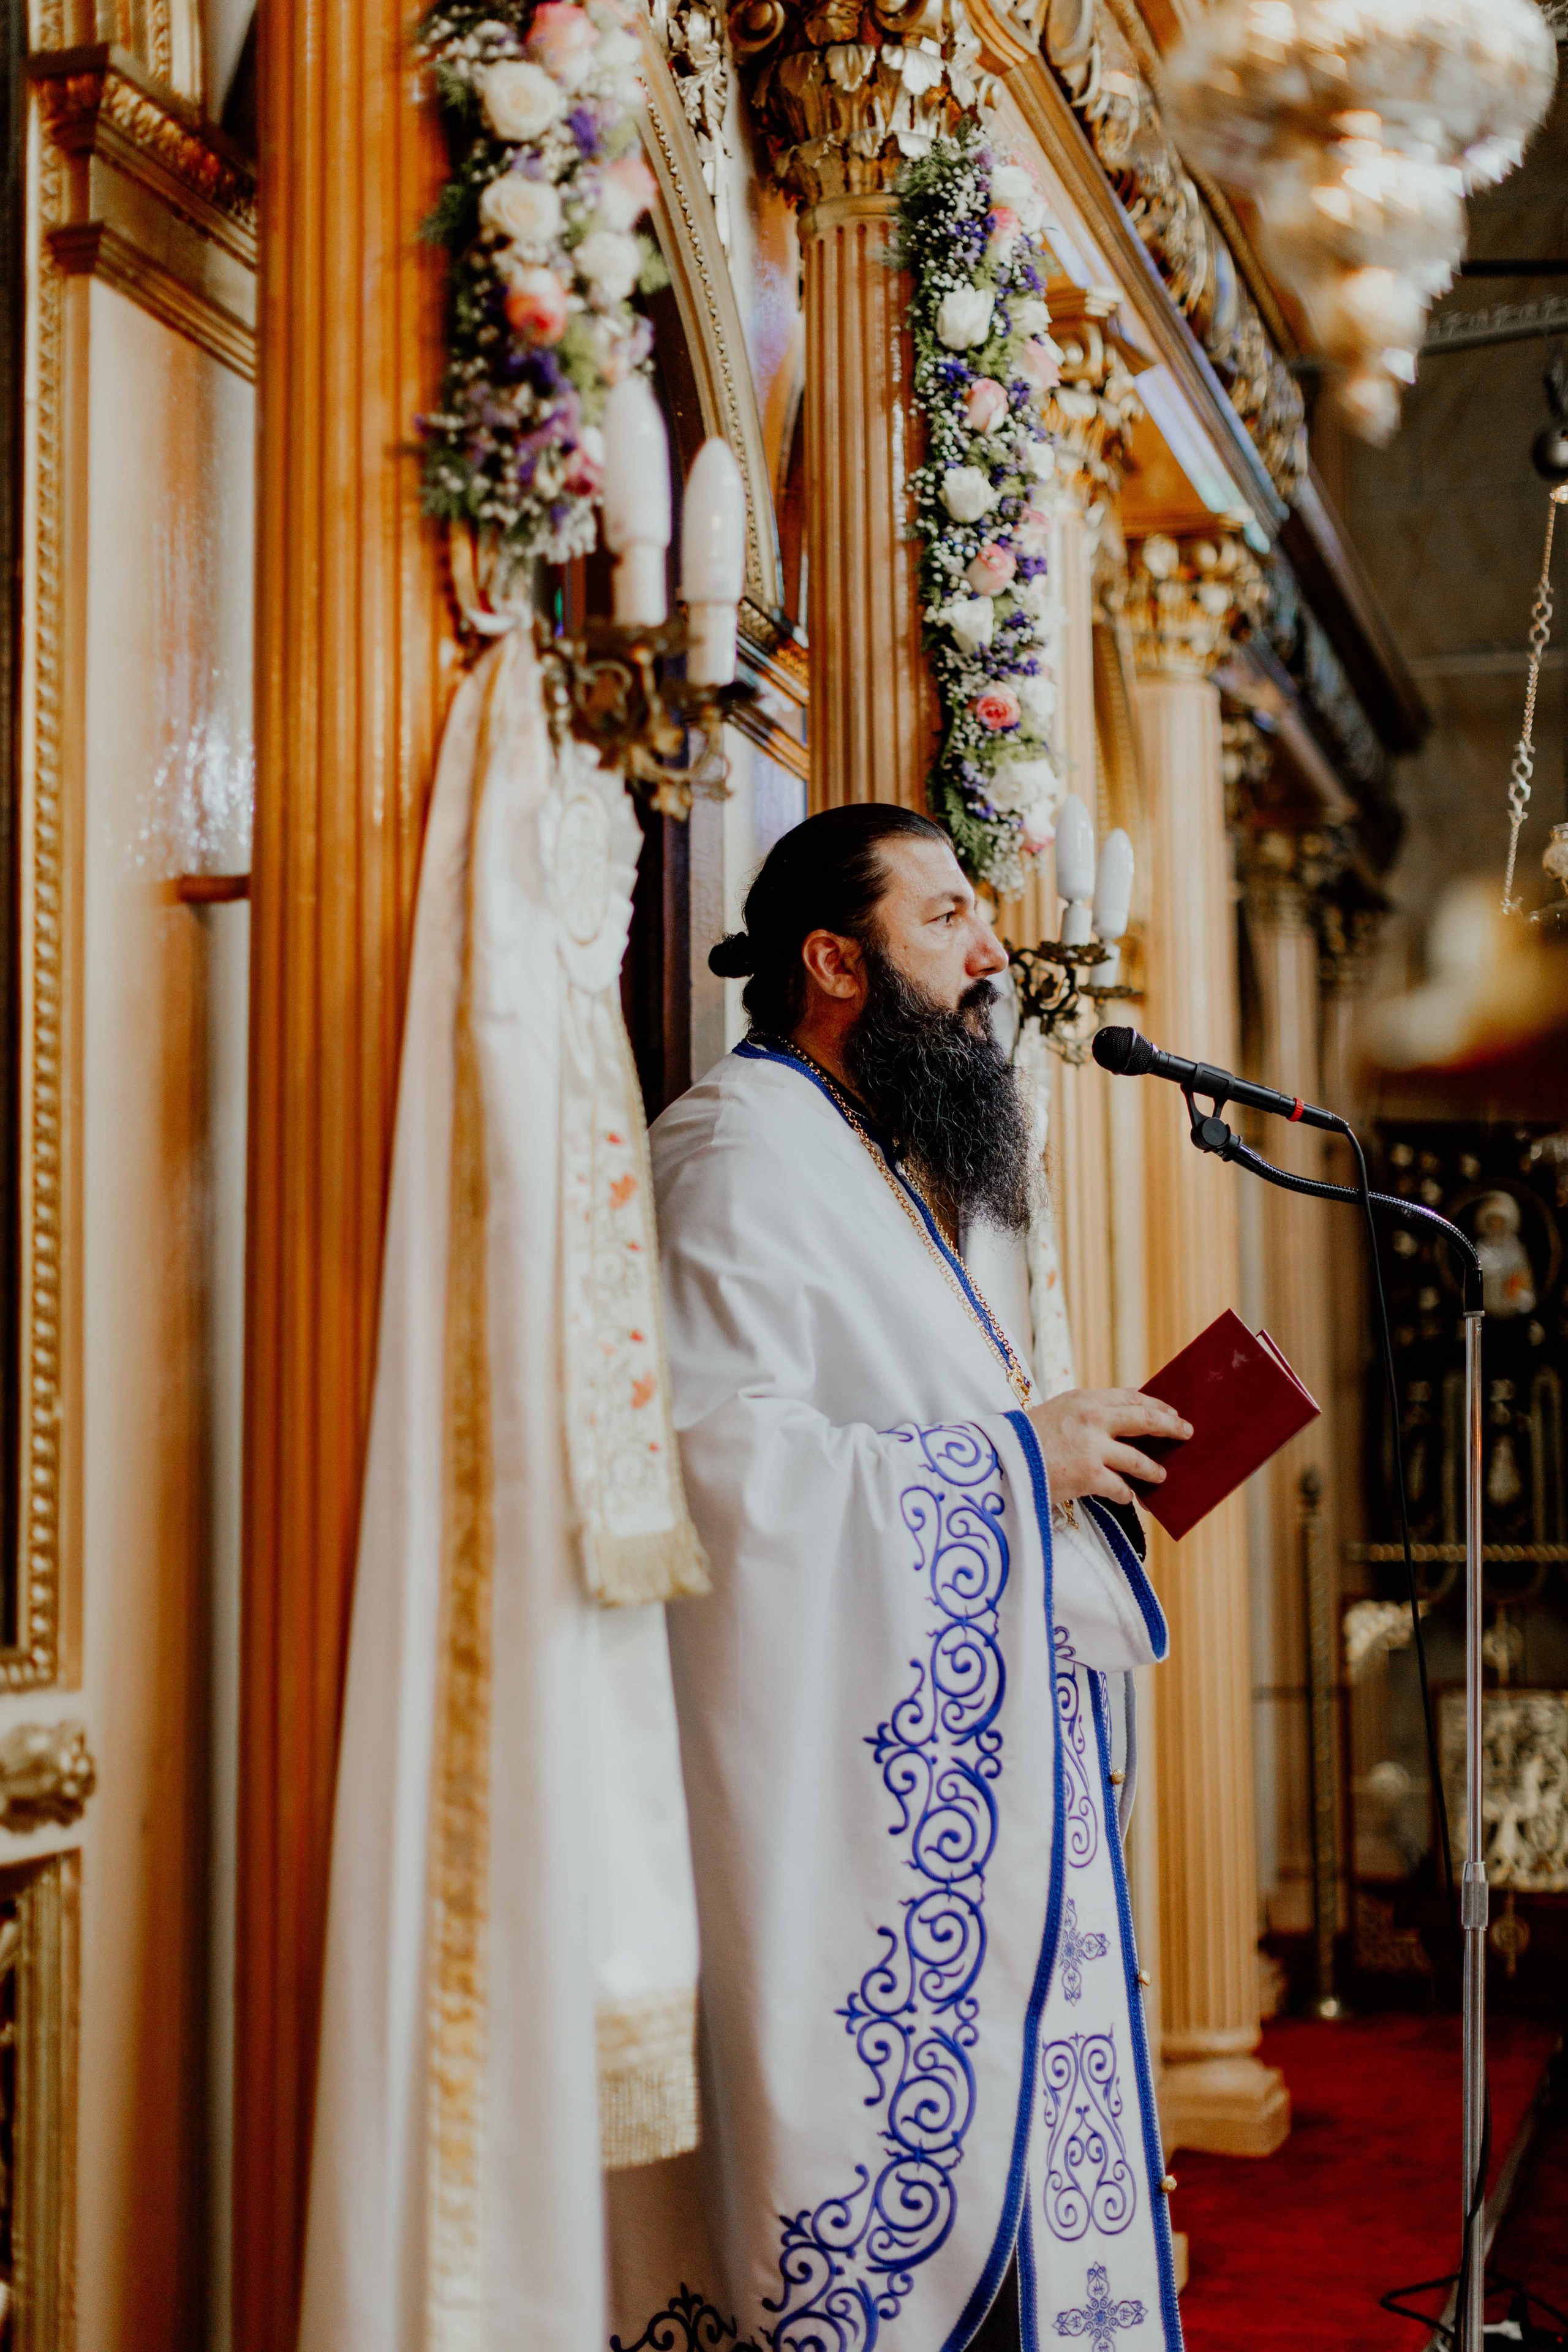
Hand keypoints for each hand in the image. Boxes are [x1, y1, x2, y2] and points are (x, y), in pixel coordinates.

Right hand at [1026, 1388, 1191, 1506]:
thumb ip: (1086, 1413)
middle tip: (1185, 1432)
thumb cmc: (1023, 1438)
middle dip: (1170, 1426)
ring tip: (1161, 1475)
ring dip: (1153, 1469)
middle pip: (1145, 1420)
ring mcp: (1093, 1447)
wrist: (1000, 1459)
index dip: (1155, 1404)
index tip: (1170, 1410)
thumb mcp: (1056, 1412)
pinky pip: (1120, 1487)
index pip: (1130, 1396)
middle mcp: (1093, 1418)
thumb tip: (1119, 1422)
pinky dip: (1126, 1494)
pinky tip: (1127, 1498)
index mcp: (1084, 1399)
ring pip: (1139, 1459)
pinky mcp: (1090, 1475)